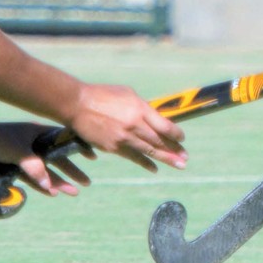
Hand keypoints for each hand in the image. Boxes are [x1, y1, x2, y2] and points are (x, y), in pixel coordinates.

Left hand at [0, 112, 94, 196]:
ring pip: (46, 171)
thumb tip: (48, 186)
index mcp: (39, 132)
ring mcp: (25, 155)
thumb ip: (34, 167)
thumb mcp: (18, 151)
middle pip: (58, 159)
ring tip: (73, 193)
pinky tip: (51, 193)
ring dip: (58, 181)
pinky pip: (32, 177)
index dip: (78, 149)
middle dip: (72, 172)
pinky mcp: (15, 165)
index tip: (92, 158)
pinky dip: (41, 184)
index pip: (64, 140)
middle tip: (86, 183)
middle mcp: (34, 143)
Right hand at [69, 84, 186, 173]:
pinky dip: (145, 163)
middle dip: (174, 150)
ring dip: (166, 158)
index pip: (164, 125)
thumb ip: (142, 108)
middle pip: (159, 140)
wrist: (77, 105)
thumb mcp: (127, 94)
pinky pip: (133, 157)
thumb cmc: (102, 95)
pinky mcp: (113, 147)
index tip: (182, 139)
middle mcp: (134, 124)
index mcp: (139, 108)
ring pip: (149, 150)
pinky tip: (154, 168)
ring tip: (178, 165)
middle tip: (185, 158)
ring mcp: (123, 137)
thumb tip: (156, 119)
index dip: (176, 134)